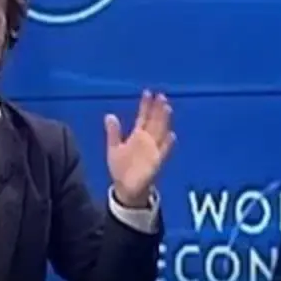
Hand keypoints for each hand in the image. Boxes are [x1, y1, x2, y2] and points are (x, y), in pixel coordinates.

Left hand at [105, 91, 174, 206]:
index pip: (143, 117)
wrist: (126, 188)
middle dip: (158, 109)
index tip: (148, 92)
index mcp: (137, 136)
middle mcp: (147, 140)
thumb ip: (113, 132)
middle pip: (155, 121)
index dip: (146, 105)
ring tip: (167, 108)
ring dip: (164, 120)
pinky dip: (167, 144)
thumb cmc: (121, 168)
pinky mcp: (156, 162)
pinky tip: (171, 136)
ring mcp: (153, 150)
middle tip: (161, 95)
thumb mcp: (114, 148)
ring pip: (161, 131)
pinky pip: (163, 151)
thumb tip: (109, 115)